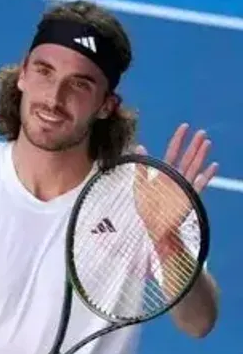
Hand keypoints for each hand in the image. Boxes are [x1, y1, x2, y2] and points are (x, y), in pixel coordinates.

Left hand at [133, 124, 218, 244]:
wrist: (154, 226)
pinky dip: (207, 175)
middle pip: (187, 158)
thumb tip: (139, 148)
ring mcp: (184, 186)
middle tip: (201, 132)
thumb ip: (141, 168)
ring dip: (201, 156)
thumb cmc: (146, 208)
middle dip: (194, 145)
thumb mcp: (139, 186)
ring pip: (194, 167)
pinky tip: (213, 166)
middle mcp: (176, 178)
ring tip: (207, 143)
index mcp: (164, 174)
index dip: (178, 140)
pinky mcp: (190, 196)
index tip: (184, 127)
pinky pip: (200, 184)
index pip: (172, 153)